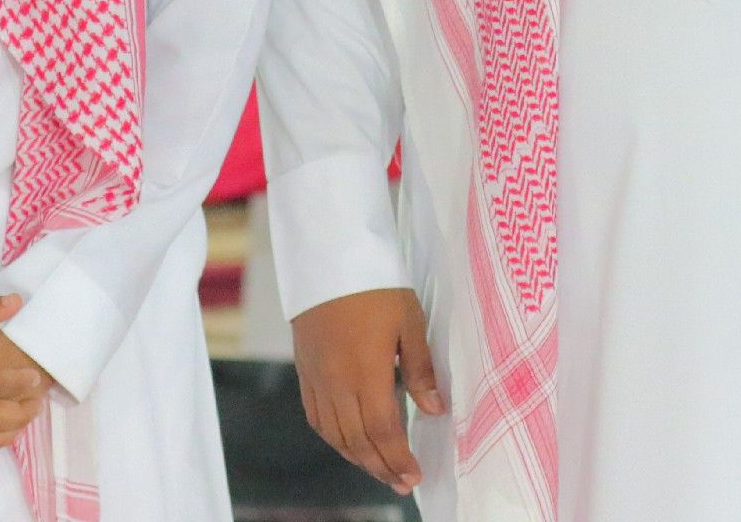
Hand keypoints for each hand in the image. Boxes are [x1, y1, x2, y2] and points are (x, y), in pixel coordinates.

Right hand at [292, 286, 445, 494]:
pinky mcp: (305, 371)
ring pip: (335, 434)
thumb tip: (435, 410)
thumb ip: (421, 369)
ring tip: (380, 470)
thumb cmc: (375, 285)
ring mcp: (317, 379)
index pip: (383, 430)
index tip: (415, 475)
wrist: (327, 257)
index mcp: (366, 372)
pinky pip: (317, 418)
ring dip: (358, 458)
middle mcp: (337, 383)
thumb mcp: (409, 321)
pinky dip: (334, 438)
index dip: (399, 458)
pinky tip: (348, 443)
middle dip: (381, 467)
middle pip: (358, 440)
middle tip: (402, 483)